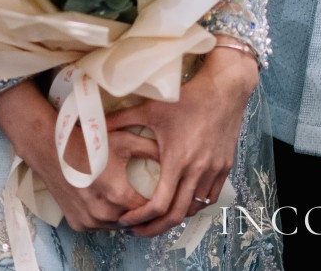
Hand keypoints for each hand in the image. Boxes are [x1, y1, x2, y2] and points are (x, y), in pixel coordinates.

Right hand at [0, 80, 159, 232]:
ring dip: (123, 216)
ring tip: (128, 200)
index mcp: (117, 195)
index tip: (161, 194)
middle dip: (141, 211)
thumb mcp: (124, 140)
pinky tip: (108, 202)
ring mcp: (88, 221)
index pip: (147, 210)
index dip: (156, 203)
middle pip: (133, 221)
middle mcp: (103, 214)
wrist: (52, 149)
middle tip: (146, 198)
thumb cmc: (89, 143)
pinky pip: (99, 226)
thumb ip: (152, 149)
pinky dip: (106, 217)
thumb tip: (174, 154)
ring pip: (116, 226)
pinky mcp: (77, 224)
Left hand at [106, 48, 258, 237]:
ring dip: (176, 216)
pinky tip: (183, 200)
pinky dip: (195, 205)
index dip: (140, 218)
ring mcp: (214, 171)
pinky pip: (211, 197)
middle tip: (139, 230)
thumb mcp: (151, 108)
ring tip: (159, 216)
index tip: (127, 221)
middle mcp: (198, 171)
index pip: (159, 205)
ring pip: (195, 209)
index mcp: (178, 160)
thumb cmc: (188, 98)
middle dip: (155, 228)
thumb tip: (95, 125)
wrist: (225, 89)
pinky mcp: (225, 167)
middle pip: (176, 216)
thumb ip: (121, 119)